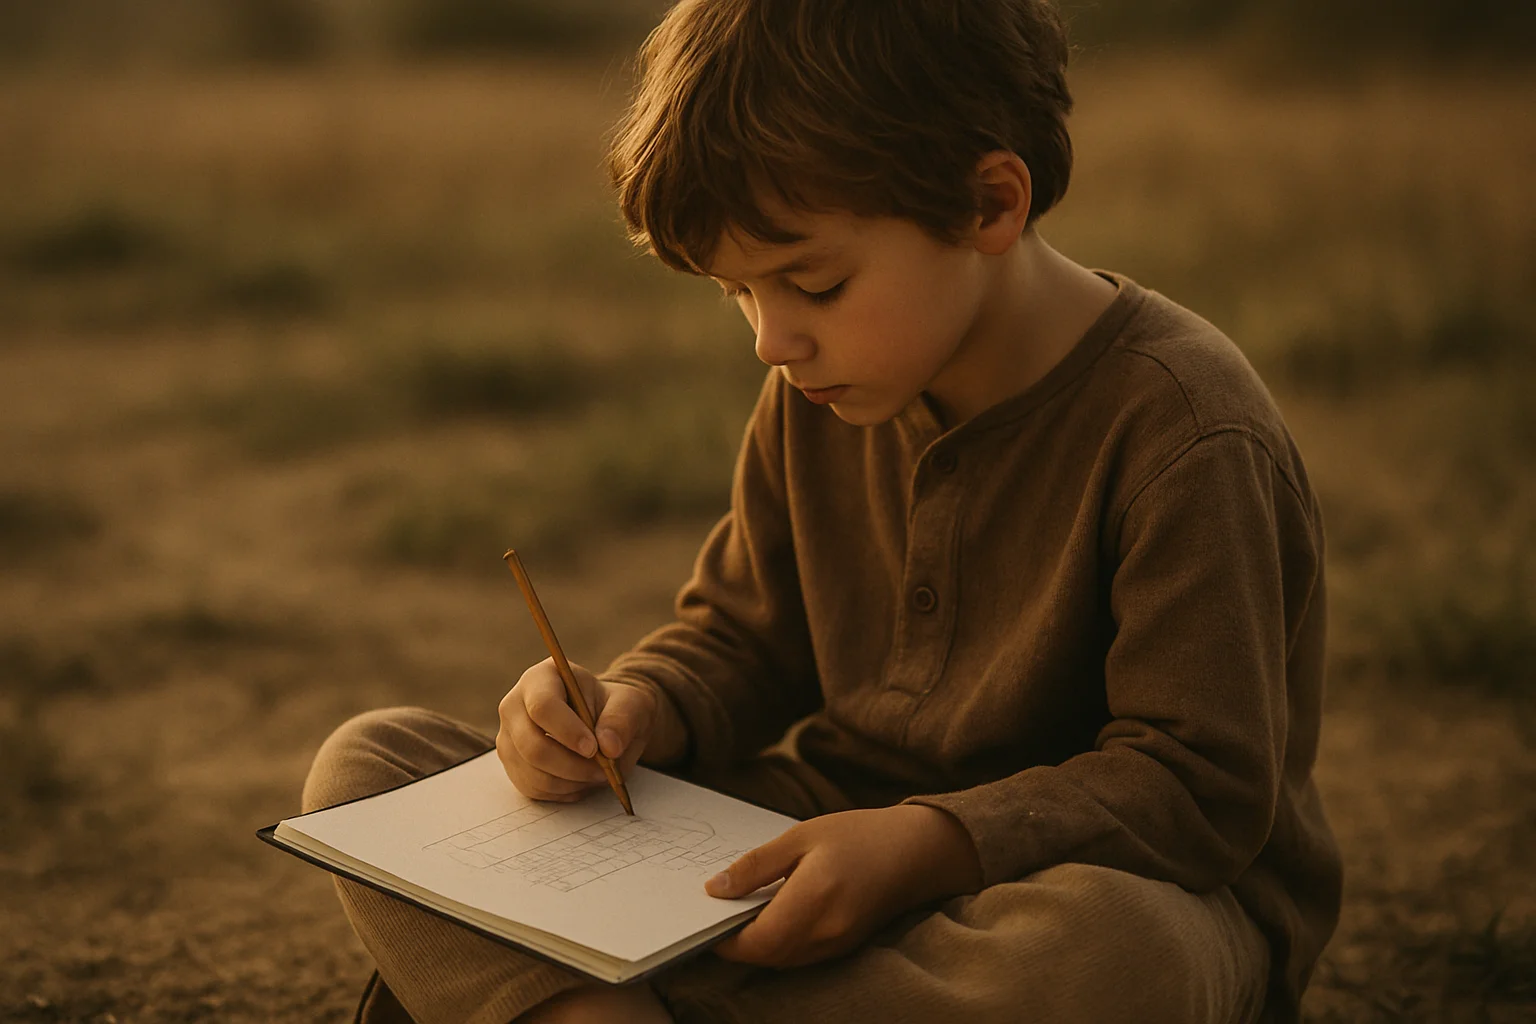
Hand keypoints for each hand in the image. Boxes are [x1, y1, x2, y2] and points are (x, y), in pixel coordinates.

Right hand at [497, 658, 680, 800]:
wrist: (603, 724)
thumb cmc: (613, 708)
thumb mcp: (630, 704)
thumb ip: (622, 719)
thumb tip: (609, 746)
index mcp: (541, 678)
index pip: (543, 706)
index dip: (568, 731)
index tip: (594, 749)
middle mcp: (515, 706)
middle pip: (531, 745)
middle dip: (572, 765)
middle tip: (603, 770)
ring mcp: (509, 738)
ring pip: (533, 773)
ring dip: (572, 781)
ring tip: (598, 773)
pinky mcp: (513, 765)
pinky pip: (534, 789)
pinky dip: (563, 791)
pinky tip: (582, 779)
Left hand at [705, 804, 983, 967]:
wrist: (914, 852)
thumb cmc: (858, 836)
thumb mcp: (801, 836)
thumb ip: (756, 866)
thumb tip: (714, 889)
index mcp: (813, 899)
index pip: (757, 940)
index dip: (725, 938)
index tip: (707, 918)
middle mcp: (825, 931)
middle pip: (766, 955)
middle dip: (737, 942)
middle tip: (719, 913)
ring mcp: (837, 944)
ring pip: (782, 959)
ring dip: (758, 945)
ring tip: (743, 912)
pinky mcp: (843, 947)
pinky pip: (800, 955)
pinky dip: (779, 943)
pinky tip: (774, 916)